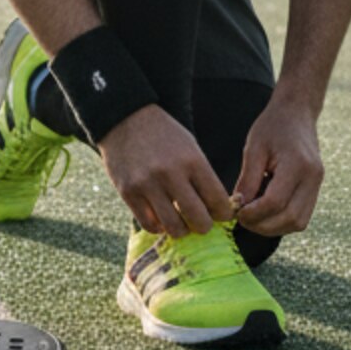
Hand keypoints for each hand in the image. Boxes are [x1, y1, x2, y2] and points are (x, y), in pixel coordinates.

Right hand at [99, 106, 236, 236]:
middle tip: (202, 223)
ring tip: (181, 223)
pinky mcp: (128, 193)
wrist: (126, 119)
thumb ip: (203, 177)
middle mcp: (171, 173)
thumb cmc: (164, 135)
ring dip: (182, 230)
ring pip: (174, 227)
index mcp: (192, 160)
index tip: (221, 215)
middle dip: (204, 226)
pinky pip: (149, 224)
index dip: (224, 214)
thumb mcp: (190, 148)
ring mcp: (148, 184)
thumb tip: (218, 210)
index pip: (218, 200)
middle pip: (198, 219)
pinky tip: (161, 219)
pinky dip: (159, 227)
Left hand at [231, 95, 323, 236]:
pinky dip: (282, 220)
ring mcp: (317, 184)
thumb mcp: (254, 148)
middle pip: (290, 218)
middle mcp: (313, 178)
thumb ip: (247, 180)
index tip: (237, 212)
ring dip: (274, 227)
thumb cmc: (273, 126)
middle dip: (263, 226)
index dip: (254, 213)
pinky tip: (266, 211)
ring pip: (298, 222)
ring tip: (253, 216)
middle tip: (242, 218)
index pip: (275, 202)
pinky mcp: (316, 189)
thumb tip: (238, 208)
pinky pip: (301, 216)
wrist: (297, 113)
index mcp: (298, 165)